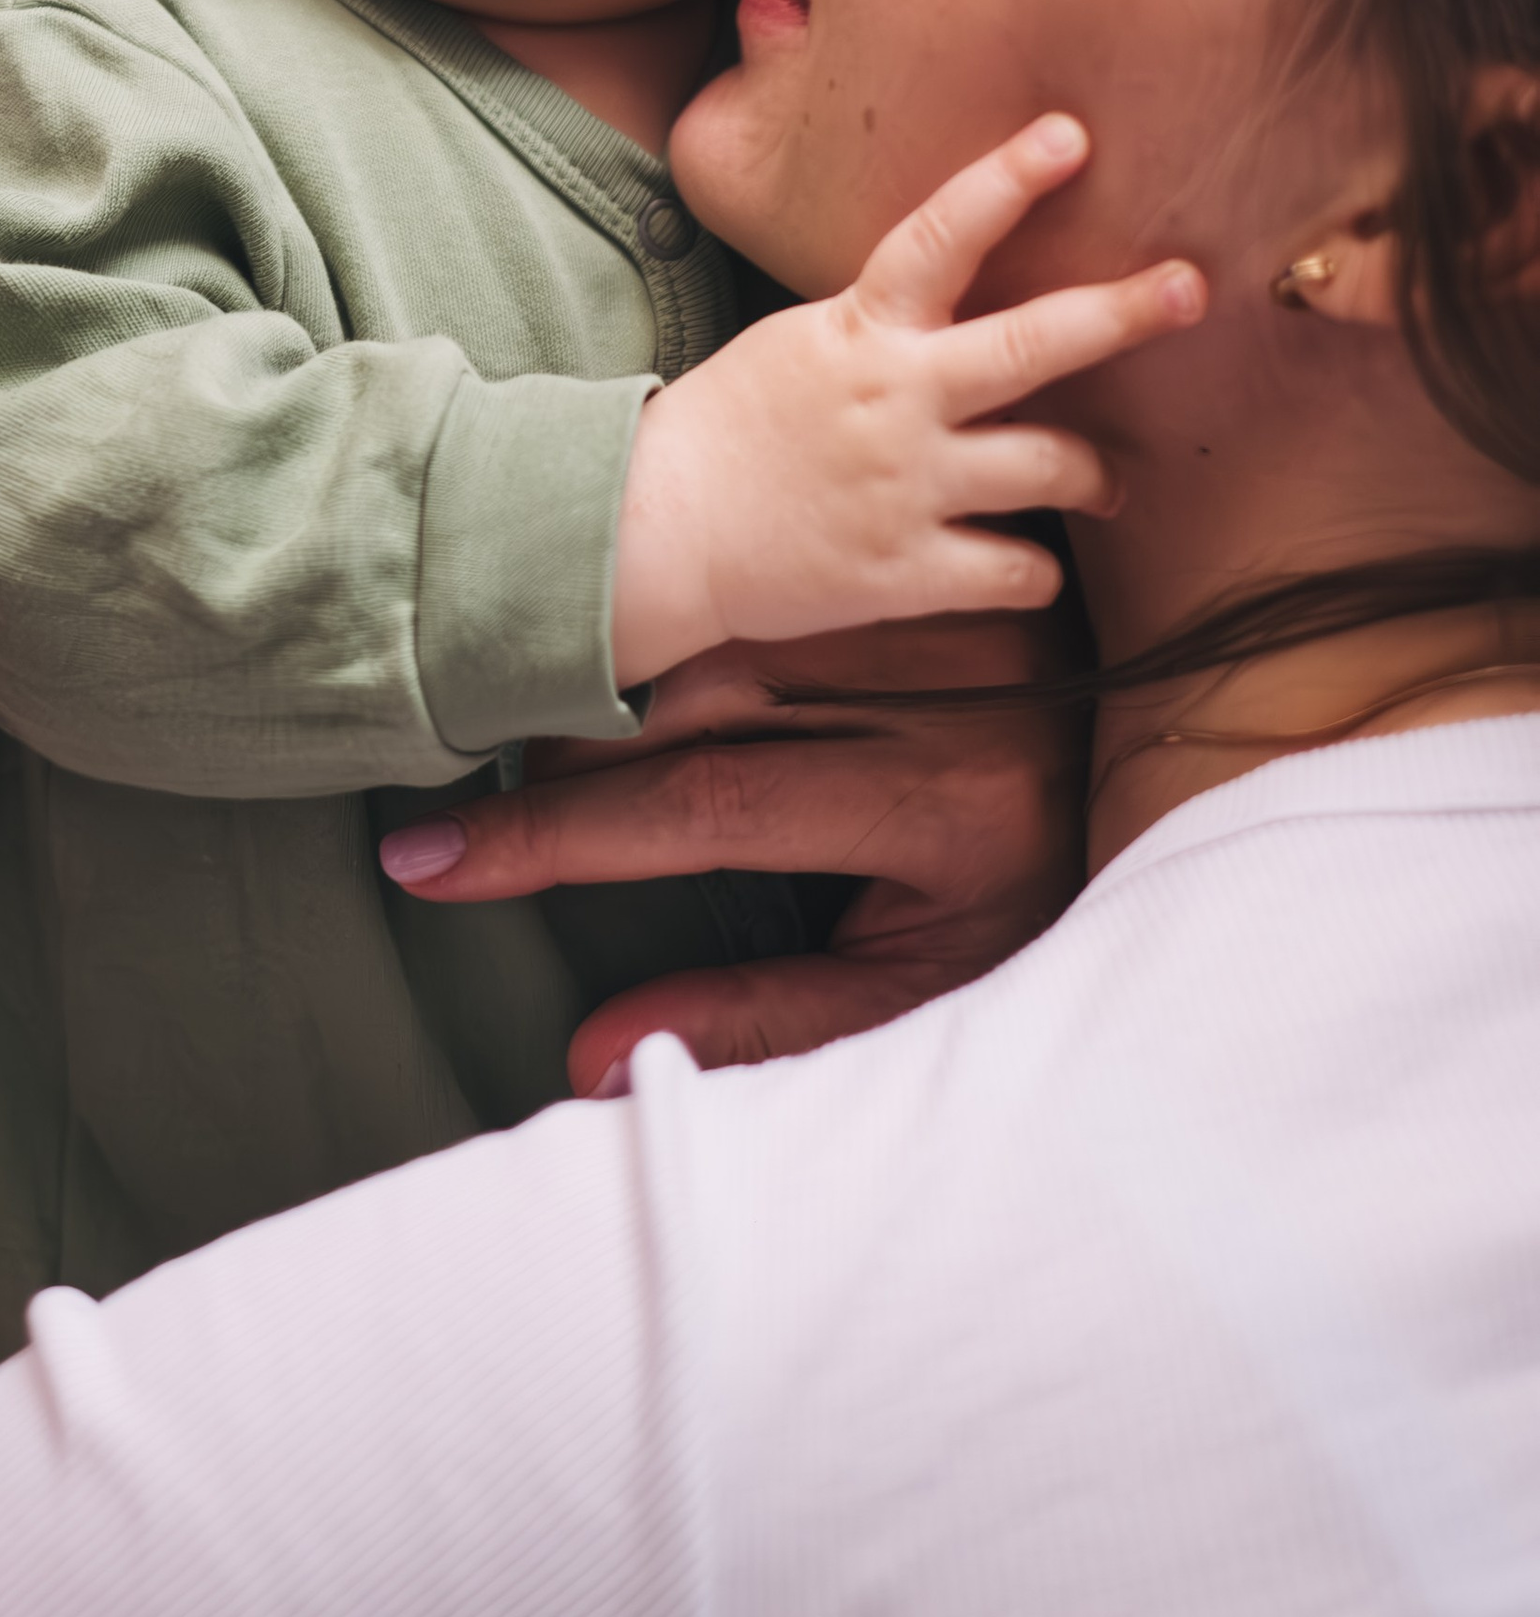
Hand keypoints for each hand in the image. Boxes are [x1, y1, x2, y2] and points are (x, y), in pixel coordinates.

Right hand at [382, 613, 1086, 1086]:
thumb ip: (768, 1025)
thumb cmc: (1037, 911)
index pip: (708, 808)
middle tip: (446, 789)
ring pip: (723, 620)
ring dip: (606, 671)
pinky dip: (681, 609)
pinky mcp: (940, 558)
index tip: (429, 861)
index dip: (558, 837)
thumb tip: (594, 1058)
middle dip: (553, 746)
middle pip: (695, 696)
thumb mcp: (925, 996)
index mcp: (942, 807)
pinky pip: (777, 567)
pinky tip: (606, 641)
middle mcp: (945, 692)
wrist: (1187, 787)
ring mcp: (945, 606)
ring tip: (507, 727)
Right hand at [609, 113, 1202, 684]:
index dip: (1007, 180)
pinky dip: (1033, 570)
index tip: (1071, 134)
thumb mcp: (802, 342)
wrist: (657, 529)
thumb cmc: (734, 427)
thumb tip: (972, 291)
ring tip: (1107, 485)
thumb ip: (887, 321)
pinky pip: (1017, 572)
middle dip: (1123, 312)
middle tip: (1191, 286)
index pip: (940, 237)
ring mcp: (906, 487)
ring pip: (1052, 468)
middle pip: (1034, 344)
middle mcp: (895, 401)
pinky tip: (1025, 564)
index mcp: (860, 332)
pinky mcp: (905, 572)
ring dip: (1095, 478)